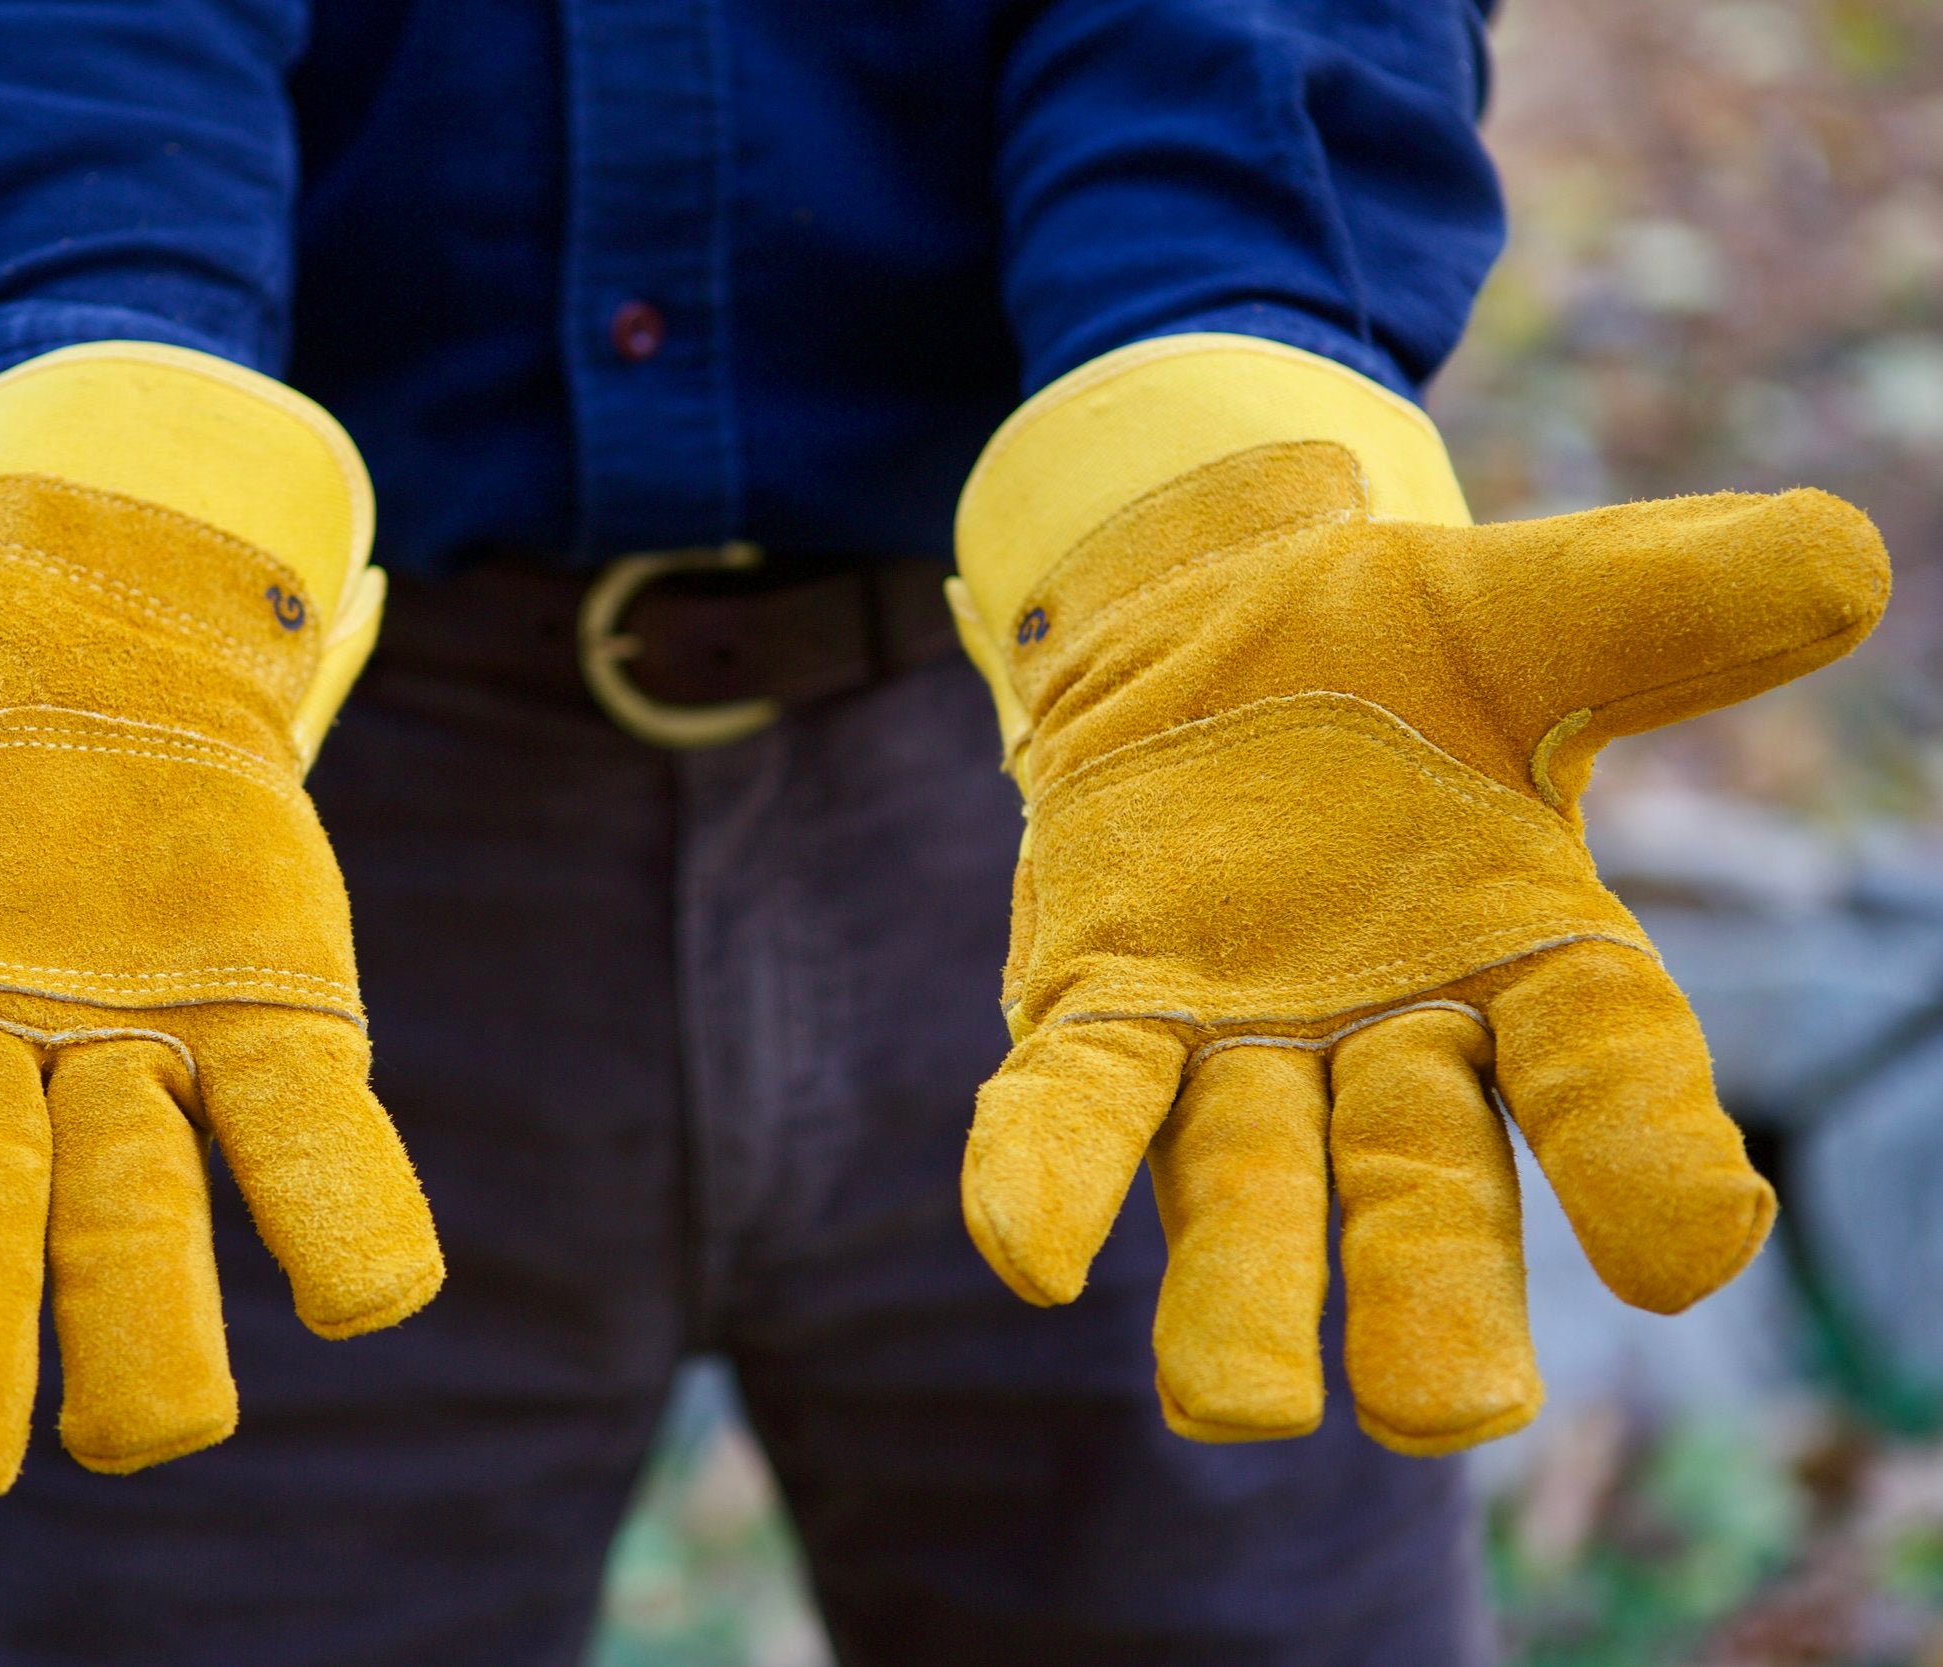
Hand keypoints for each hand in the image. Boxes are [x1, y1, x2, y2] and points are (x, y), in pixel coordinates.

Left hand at [947, 336, 1886, 1455]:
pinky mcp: (1105, 1010)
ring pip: (1250, 1186)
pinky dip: (1050, 1172)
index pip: (1603, 1069)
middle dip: (1431, 1290)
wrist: (1205, 615)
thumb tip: (1845, 559)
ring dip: (1241, 1288)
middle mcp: (1391, 1032)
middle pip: (1423, 1185)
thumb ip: (1663, 601)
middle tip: (1449, 1413)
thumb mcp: (1524, 603)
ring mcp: (1240, 1040)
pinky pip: (1080, 1103)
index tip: (1695, 1245)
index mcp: (1532, 952)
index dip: (1647, 1153)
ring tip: (1230, 1403)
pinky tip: (1027, 1253)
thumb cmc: (1391, 634)